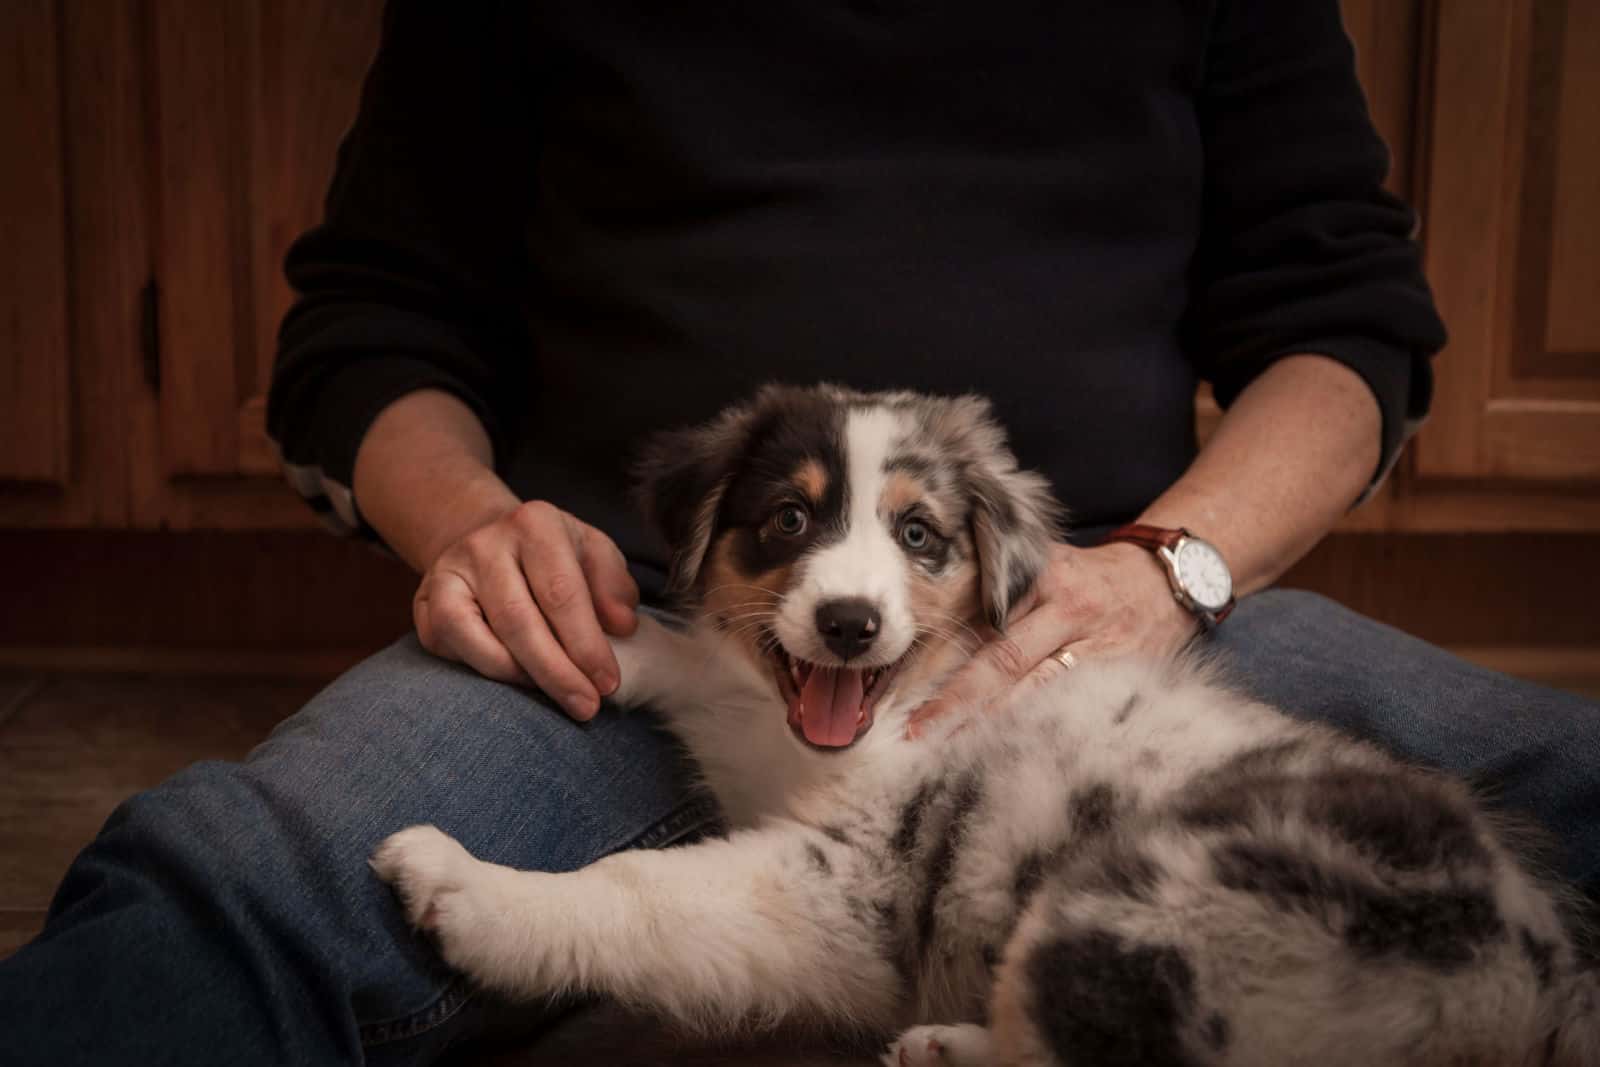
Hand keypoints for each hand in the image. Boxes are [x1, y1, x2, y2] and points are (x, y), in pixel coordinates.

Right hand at [413, 500, 639, 719]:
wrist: (491, 543)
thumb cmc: (555, 558)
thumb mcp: (594, 554)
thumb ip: (614, 586)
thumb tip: (622, 625)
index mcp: (534, 523)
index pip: (561, 592)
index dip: (586, 644)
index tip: (608, 683)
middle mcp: (484, 544)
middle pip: (518, 619)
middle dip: (555, 672)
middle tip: (586, 706)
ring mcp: (447, 573)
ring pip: (472, 635)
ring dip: (517, 676)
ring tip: (554, 697)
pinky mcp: (425, 603)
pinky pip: (449, 646)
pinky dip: (484, 670)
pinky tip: (517, 680)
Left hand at [905, 541, 1197, 737]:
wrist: (1171, 581)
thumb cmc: (1091, 577)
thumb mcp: (1048, 564)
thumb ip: (1000, 585)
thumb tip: (933, 623)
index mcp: (1041, 576)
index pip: (980, 618)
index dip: (939, 654)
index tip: (899, 686)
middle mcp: (1067, 608)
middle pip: (1003, 659)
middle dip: (956, 699)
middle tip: (916, 731)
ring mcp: (1098, 645)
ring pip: (1036, 691)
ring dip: (991, 723)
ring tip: (950, 750)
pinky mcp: (1121, 675)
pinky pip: (1073, 709)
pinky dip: (1039, 732)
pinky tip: (1008, 754)